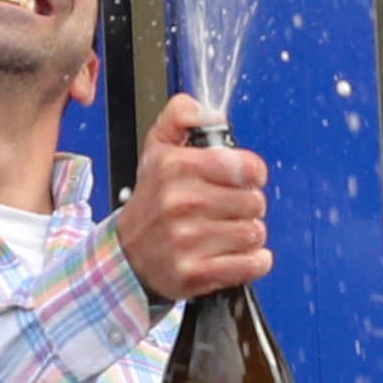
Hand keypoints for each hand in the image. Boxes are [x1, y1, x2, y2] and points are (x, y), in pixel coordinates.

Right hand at [114, 95, 269, 305]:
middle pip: (254, 201)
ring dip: (248, 234)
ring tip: (226, 232)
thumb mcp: (157, 149)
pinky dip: (253, 261)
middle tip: (226, 209)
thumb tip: (207, 110)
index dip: (251, 173)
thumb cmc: (152, 201)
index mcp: (175, 167)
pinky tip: (235, 255)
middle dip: (247, 206)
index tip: (242, 178)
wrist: (127, 255)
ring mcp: (186, 240)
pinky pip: (251, 264)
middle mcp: (179, 202)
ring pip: (255, 233)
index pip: (246, 166)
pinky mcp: (195, 272)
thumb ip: (179, 116)